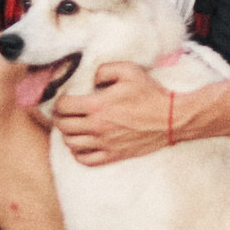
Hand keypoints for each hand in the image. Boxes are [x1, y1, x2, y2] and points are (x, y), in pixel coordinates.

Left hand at [53, 62, 170, 165]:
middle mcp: (98, 127)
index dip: (59, 102)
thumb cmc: (151, 94)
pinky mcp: (114, 155)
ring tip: (71, 128)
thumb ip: (105, 69)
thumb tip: (92, 78)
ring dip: (67, 135)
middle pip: (64, 126)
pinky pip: (86, 160)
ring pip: (71, 144)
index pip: (64, 107)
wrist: (171, 119)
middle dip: (60, 118)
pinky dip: (78, 153)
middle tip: (63, 113)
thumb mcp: (129, 71)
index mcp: (98, 106)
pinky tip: (81, 145)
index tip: (63, 100)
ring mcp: (105, 143)